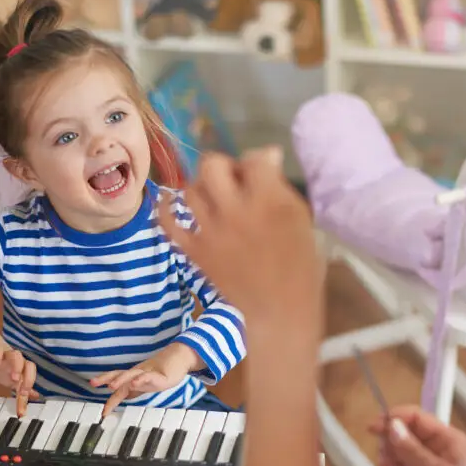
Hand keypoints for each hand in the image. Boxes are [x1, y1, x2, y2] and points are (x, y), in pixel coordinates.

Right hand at [0, 326, 37, 415]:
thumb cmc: (3, 366)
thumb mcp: (12, 380)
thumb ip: (22, 389)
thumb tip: (36, 396)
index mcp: (23, 368)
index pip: (31, 375)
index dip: (30, 383)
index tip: (24, 394)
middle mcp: (18, 361)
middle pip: (28, 364)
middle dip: (27, 376)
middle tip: (22, 386)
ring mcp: (7, 354)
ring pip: (16, 355)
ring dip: (16, 366)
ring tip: (12, 377)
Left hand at [90, 342, 199, 416]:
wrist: (179, 359)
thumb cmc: (162, 371)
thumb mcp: (145, 383)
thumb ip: (134, 389)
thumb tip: (122, 396)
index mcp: (133, 376)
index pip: (116, 383)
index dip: (108, 396)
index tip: (102, 412)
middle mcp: (137, 373)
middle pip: (118, 374)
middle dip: (105, 378)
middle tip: (93, 383)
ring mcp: (147, 373)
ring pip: (131, 375)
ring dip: (120, 380)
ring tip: (111, 386)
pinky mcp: (159, 375)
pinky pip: (148, 376)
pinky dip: (140, 380)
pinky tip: (135, 383)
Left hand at [156, 148, 322, 338]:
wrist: (280, 309)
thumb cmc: (300, 264)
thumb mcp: (300, 218)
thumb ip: (280, 186)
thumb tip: (267, 156)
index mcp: (268, 200)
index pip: (253, 159)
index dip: (258, 161)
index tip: (261, 172)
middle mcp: (235, 209)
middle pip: (212, 165)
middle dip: (223, 166)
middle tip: (234, 181)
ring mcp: (211, 231)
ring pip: (191, 189)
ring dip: (202, 187)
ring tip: (214, 198)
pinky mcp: (195, 251)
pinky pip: (168, 222)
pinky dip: (165, 208)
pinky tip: (170, 201)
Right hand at [368, 405, 465, 465]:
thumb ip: (412, 450)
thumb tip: (394, 427)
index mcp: (450, 439)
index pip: (419, 418)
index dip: (396, 418)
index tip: (376, 426)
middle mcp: (442, 446)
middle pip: (410, 430)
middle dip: (392, 436)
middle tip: (380, 448)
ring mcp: (434, 460)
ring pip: (406, 444)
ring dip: (391, 449)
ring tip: (385, 463)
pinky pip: (407, 459)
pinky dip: (395, 460)